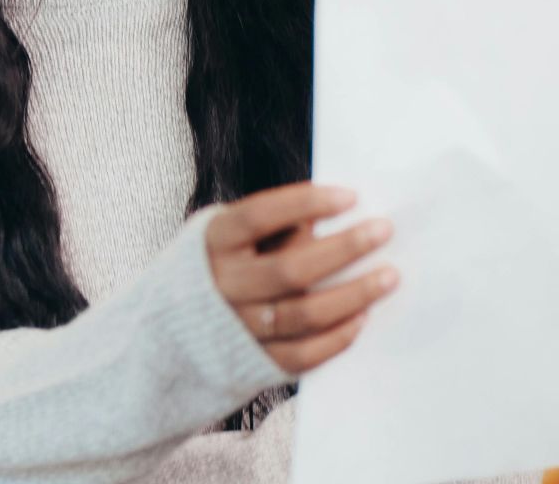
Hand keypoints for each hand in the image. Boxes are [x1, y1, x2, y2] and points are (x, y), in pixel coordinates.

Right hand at [206, 182, 397, 373]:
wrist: (169, 330)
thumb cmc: (215, 267)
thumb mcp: (228, 236)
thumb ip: (271, 227)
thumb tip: (330, 216)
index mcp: (213, 243)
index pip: (259, 216)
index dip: (304, 203)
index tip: (350, 197)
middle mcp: (222, 286)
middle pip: (290, 270)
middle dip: (343, 249)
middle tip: (383, 231)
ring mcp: (238, 327)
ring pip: (303, 314)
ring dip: (353, 295)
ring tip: (388, 277)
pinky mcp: (255, 362)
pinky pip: (303, 354)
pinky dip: (336, 338)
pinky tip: (363, 318)